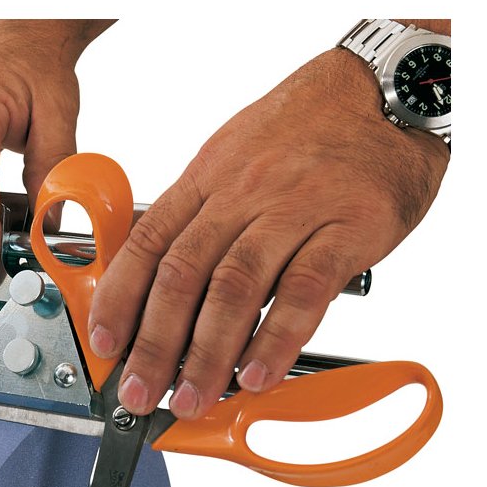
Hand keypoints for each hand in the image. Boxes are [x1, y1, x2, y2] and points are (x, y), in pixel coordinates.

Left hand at [88, 48, 449, 419]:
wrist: (384, 90)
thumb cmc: (308, 129)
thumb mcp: (233, 156)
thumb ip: (199, 213)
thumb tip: (159, 273)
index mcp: (207, 178)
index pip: (147, 243)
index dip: (118, 298)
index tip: (103, 342)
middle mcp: (241, 193)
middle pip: (182, 274)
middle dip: (154, 343)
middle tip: (140, 391)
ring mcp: (293, 209)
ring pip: (235, 287)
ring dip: (208, 352)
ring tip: (193, 396)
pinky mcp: (347, 228)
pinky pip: (305, 290)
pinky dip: (276, 337)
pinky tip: (258, 373)